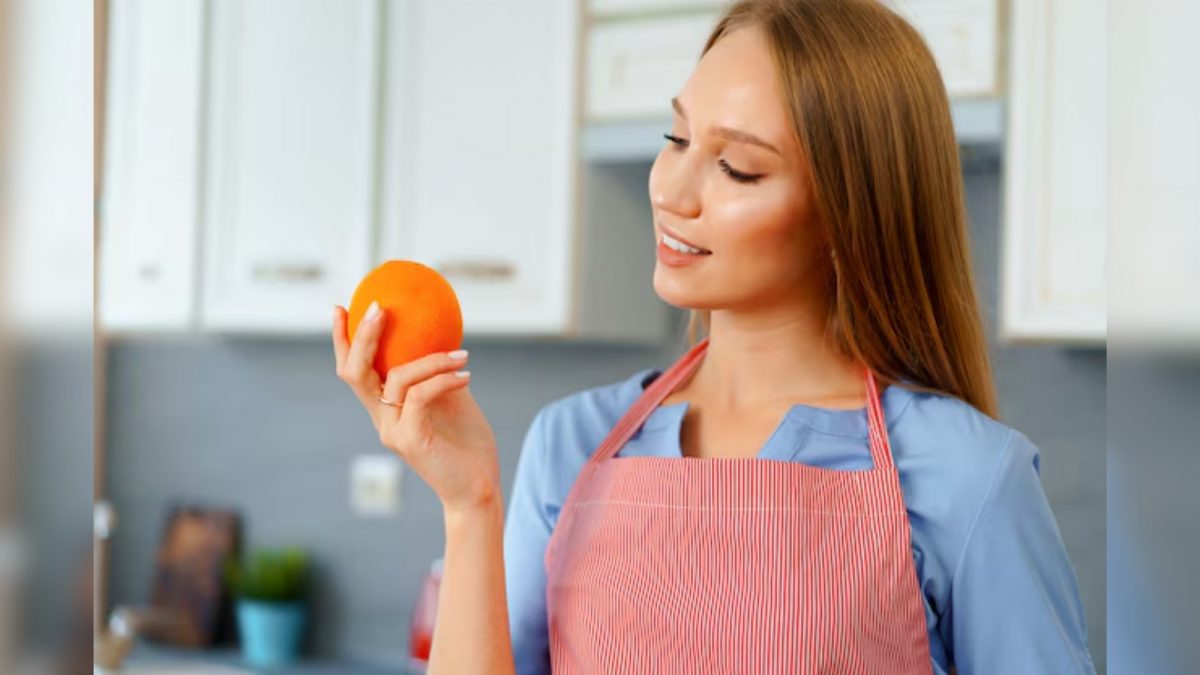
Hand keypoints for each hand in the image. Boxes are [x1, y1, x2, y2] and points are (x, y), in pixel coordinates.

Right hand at [333, 303, 499, 512]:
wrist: (479, 490)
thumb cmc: (468, 446)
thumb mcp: (454, 400)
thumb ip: (439, 374)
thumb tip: (446, 335)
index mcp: (386, 410)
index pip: (354, 372)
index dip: (343, 340)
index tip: (341, 307)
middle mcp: (382, 420)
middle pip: (354, 372)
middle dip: (362, 335)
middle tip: (380, 306)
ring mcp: (393, 431)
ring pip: (396, 378)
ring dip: (431, 359)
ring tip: (461, 354)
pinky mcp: (411, 440)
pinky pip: (420, 396)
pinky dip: (443, 379)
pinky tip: (465, 374)